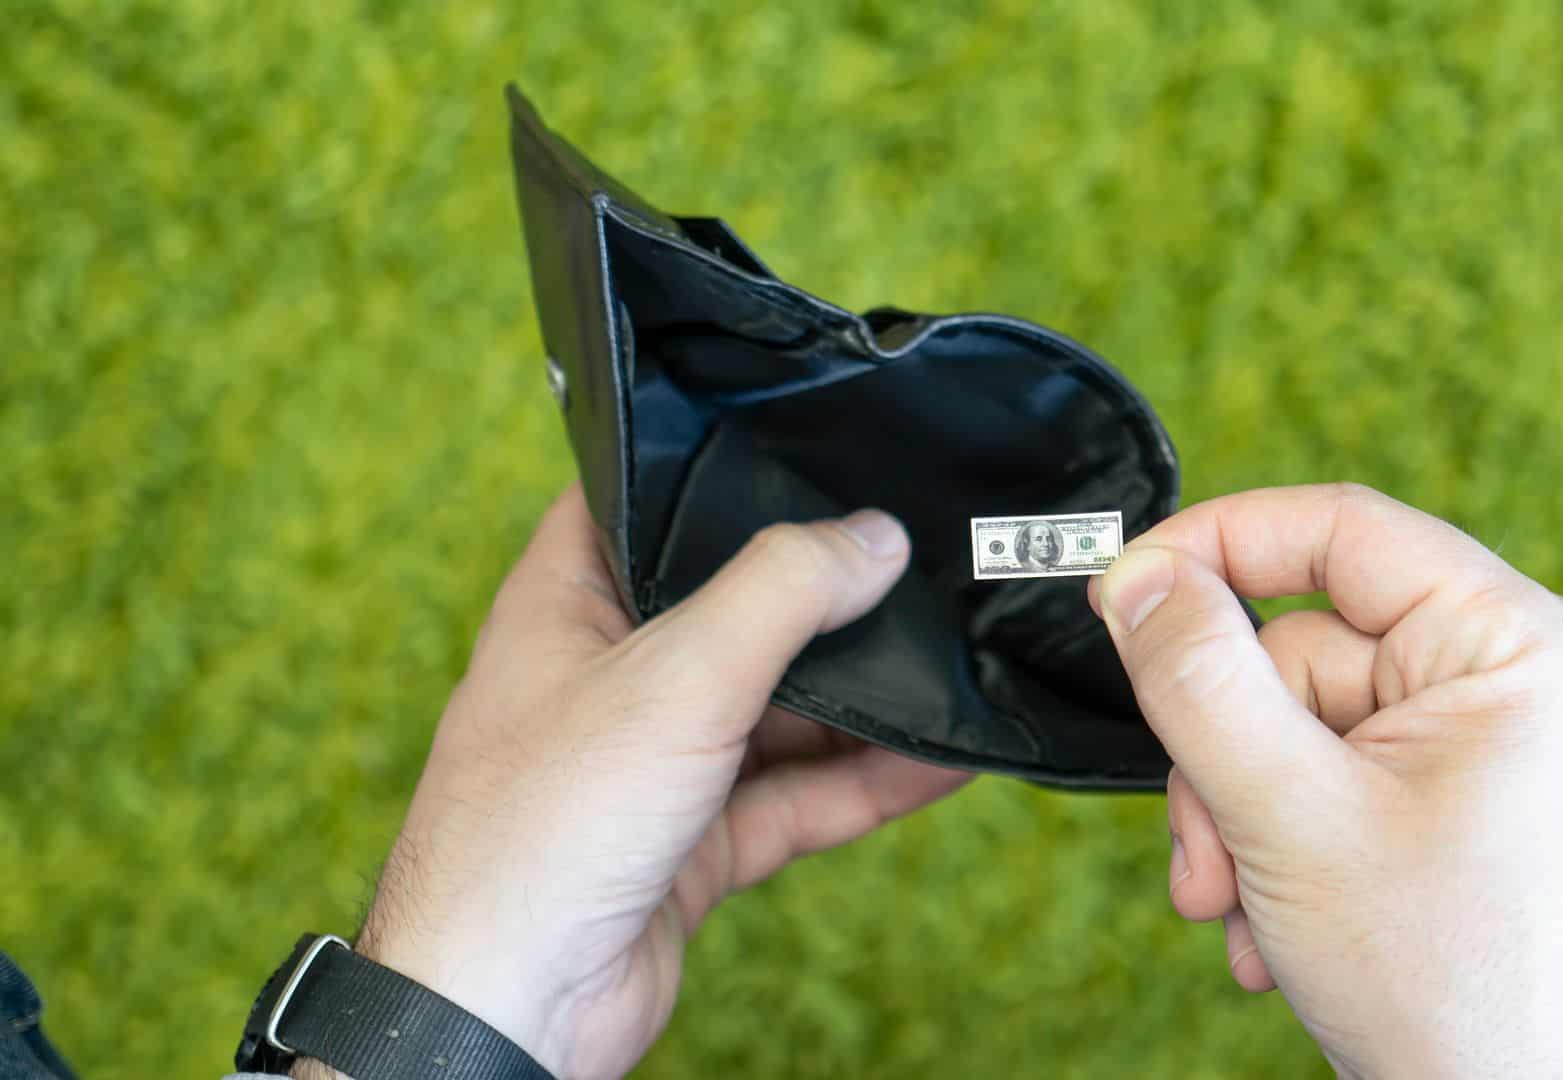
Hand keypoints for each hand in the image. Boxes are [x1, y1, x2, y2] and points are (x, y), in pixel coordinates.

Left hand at [302, 487, 969, 1079]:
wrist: (509, 1010)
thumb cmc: (543, 827)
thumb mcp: (676, 677)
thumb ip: (781, 593)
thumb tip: (876, 535)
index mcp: (565, 605)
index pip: (638, 504)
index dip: (716, 472)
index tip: (810, 447)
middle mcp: (609, 677)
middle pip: (732, 612)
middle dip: (824, 600)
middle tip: (923, 562)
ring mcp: (653, 764)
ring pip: (775, 713)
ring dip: (860, 701)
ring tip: (957, 661)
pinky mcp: (694, 844)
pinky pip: (796, 798)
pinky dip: (865, 783)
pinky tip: (943, 761)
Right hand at [1089, 484, 1562, 1078]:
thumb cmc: (1440, 979)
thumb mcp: (1291, 814)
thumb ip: (1201, 680)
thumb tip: (1138, 575)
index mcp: (1509, 644)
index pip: (1340, 528)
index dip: (1217, 544)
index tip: (1121, 593)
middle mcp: (1495, 676)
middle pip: (1292, 643)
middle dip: (1223, 754)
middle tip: (1211, 849)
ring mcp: (1461, 741)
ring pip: (1280, 720)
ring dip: (1233, 815)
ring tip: (1243, 905)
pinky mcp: (1425, 797)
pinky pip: (1305, 773)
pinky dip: (1264, 843)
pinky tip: (1273, 923)